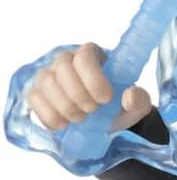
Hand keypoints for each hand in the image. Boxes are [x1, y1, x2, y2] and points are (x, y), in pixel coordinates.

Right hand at [26, 43, 152, 134]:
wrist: (100, 124)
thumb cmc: (116, 106)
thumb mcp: (135, 105)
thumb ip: (139, 99)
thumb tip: (129, 96)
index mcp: (92, 55)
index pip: (85, 56)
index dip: (93, 78)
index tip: (105, 99)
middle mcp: (66, 60)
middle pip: (63, 68)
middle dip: (78, 95)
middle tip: (92, 111)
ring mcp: (48, 74)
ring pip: (46, 82)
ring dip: (65, 106)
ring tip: (80, 119)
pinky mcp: (36, 92)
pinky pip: (34, 98)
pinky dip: (50, 115)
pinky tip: (64, 124)